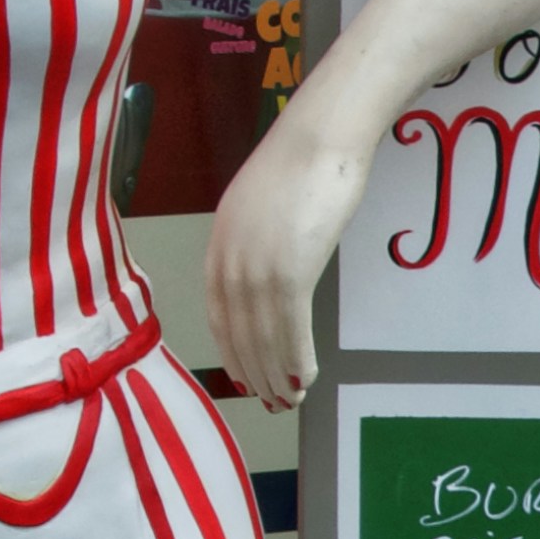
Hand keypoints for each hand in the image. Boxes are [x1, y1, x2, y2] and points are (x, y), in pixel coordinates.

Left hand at [207, 126, 361, 408]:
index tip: (246, 376)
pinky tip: (307, 378)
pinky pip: (290, 329)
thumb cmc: (303, 161)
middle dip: (256, 373)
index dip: (233, 351)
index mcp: (219, 243)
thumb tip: (278, 264)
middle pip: (239, 333)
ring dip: (278, 375)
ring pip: (264, 337)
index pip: (217, 314)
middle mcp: (230, 261)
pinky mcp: (290, 271)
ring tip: (292, 402)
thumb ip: (260, 238)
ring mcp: (257, 267)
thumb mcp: (265, 204)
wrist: (322, 136)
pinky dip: (296, 359)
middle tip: (274, 403)